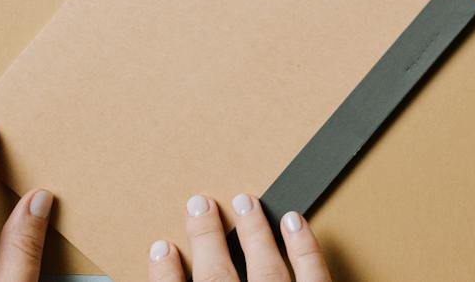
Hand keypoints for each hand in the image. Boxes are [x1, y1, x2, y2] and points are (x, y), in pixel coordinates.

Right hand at [147, 195, 327, 281]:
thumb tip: (171, 268)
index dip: (164, 273)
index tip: (160, 248)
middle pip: (217, 276)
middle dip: (206, 237)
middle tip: (200, 204)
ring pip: (266, 267)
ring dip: (253, 231)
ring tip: (244, 201)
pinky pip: (313, 274)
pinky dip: (304, 247)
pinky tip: (294, 221)